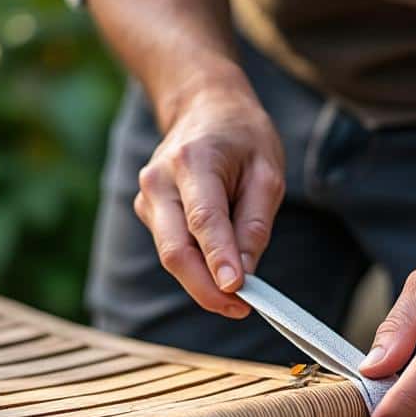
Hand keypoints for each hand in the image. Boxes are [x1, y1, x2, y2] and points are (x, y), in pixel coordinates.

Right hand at [135, 81, 284, 317]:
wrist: (203, 106)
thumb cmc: (241, 136)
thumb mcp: (267, 171)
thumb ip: (255, 223)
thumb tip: (245, 272)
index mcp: (192, 161)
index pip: (203, 220)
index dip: (219, 259)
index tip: (237, 291)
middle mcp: (159, 180)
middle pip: (175, 249)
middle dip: (206, 288)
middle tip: (240, 309)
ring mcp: (148, 197)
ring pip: (171, 254)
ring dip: (202, 282)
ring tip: (239, 296)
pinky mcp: (148, 211)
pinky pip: (172, 248)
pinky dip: (197, 266)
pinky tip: (221, 269)